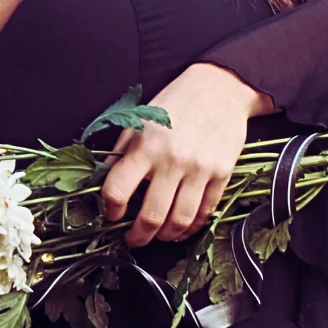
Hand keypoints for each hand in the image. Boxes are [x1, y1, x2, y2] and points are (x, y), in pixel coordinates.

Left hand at [99, 63, 272, 246]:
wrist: (220, 88)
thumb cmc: (176, 103)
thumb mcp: (140, 120)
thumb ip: (123, 153)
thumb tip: (105, 184)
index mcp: (146, 145)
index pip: (118, 190)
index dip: (111, 209)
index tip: (111, 214)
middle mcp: (173, 160)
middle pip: (152, 216)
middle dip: (138, 236)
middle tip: (133, 239)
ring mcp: (200, 169)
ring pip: (180, 220)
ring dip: (166, 236)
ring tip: (159, 235)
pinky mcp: (222, 174)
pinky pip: (205, 212)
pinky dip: (192, 227)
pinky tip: (182, 227)